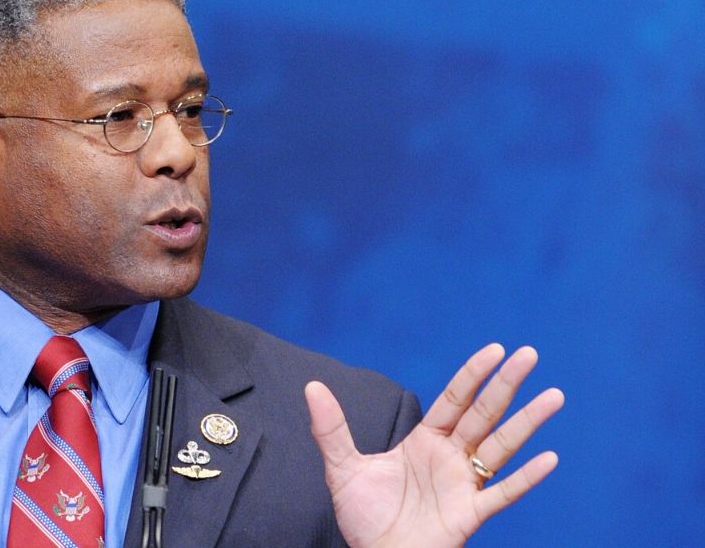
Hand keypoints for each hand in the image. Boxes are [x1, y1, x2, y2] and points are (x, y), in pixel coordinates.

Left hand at [304, 344, 563, 546]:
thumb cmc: (365, 517)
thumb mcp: (342, 468)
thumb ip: (330, 428)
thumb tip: (312, 387)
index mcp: (425, 441)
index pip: (454, 399)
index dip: (472, 374)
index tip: (494, 348)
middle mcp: (451, 458)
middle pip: (483, 414)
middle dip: (505, 385)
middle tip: (530, 355)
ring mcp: (465, 485)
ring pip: (501, 447)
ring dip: (527, 422)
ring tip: (554, 396)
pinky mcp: (470, 515)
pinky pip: (503, 494)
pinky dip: (526, 478)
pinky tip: (549, 459)